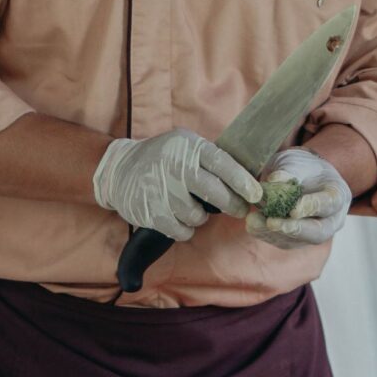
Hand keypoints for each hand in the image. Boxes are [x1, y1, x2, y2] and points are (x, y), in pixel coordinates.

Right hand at [93, 129, 260, 241]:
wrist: (119, 170)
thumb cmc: (163, 160)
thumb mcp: (185, 148)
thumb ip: (211, 162)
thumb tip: (248, 184)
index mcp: (188, 146)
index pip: (222, 163)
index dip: (242, 181)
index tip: (256, 195)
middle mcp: (174, 165)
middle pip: (213, 192)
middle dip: (232, 204)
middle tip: (239, 210)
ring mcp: (161, 188)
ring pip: (197, 215)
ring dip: (200, 217)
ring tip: (192, 208)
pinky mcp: (150, 210)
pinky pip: (181, 230)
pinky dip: (185, 229)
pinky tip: (179, 219)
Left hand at [245, 147, 351, 248]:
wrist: (298, 177)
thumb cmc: (301, 167)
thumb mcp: (295, 161)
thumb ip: (289, 170)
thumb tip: (274, 180)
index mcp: (337, 194)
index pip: (329, 204)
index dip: (311, 208)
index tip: (293, 210)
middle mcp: (331, 219)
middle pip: (318, 232)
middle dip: (294, 229)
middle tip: (271, 223)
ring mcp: (315, 232)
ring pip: (298, 240)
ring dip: (274, 233)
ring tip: (253, 220)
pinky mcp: (297, 240)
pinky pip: (283, 242)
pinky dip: (266, 234)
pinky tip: (252, 225)